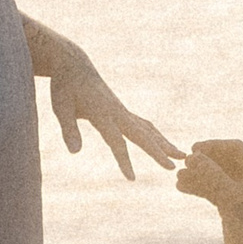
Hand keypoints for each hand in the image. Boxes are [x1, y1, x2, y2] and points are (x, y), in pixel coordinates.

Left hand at [49, 50, 184, 181]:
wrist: (74, 64)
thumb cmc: (64, 86)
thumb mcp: (60, 107)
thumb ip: (69, 130)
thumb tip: (75, 152)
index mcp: (102, 113)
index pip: (115, 141)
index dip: (123, 160)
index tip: (132, 179)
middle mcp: (117, 112)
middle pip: (142, 134)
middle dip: (158, 151)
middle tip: (174, 166)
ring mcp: (122, 110)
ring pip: (148, 129)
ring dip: (164, 143)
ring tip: (181, 155)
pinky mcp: (123, 110)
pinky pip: (143, 125)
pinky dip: (155, 136)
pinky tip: (162, 144)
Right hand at [176, 138, 242, 243]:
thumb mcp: (229, 196)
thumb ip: (211, 174)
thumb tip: (192, 156)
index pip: (235, 148)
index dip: (213, 146)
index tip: (193, 149)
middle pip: (224, 160)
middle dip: (203, 162)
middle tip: (184, 163)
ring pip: (216, 175)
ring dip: (198, 175)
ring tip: (178, 178)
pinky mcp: (232, 204)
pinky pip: (214, 188)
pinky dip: (199, 187)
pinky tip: (182, 187)